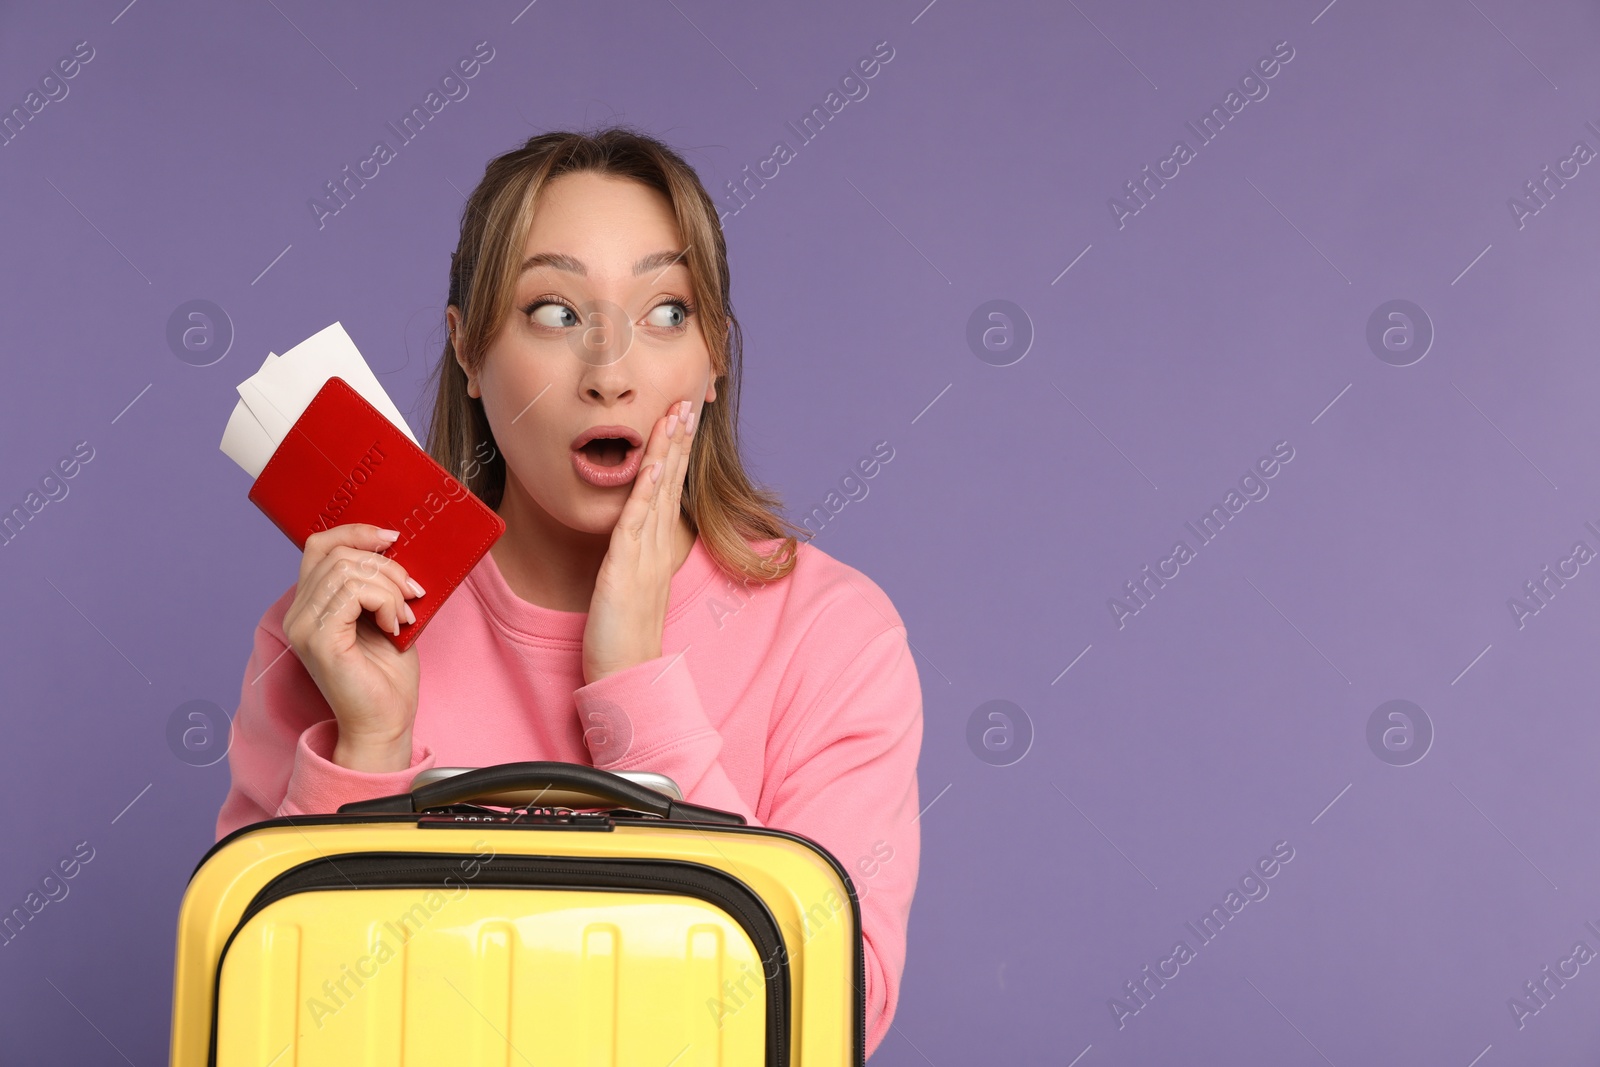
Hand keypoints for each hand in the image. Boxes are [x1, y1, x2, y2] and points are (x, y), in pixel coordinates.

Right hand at [281, 523, 425, 771]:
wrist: (385, 723)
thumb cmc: (386, 677)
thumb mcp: (385, 616)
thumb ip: (378, 584)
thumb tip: (395, 548)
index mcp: (311, 604)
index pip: (319, 545)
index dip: (355, 532)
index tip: (392, 538)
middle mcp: (299, 613)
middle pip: (339, 554)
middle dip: (386, 566)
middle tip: (411, 593)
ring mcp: (305, 626)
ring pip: (349, 570)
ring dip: (389, 587)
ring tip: (404, 614)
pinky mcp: (319, 639)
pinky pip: (353, 592)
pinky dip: (384, 601)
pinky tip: (394, 625)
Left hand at [582, 398, 696, 684]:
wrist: (626, 675)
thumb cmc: (622, 636)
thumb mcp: (629, 586)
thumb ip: (631, 559)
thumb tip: (628, 536)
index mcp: (657, 548)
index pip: (669, 489)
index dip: (676, 452)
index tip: (681, 417)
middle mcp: (657, 547)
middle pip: (672, 481)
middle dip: (680, 439)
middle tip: (689, 399)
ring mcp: (644, 555)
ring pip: (659, 492)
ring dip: (670, 451)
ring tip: (678, 415)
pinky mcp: (626, 568)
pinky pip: (638, 521)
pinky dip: (648, 490)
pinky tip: (656, 463)